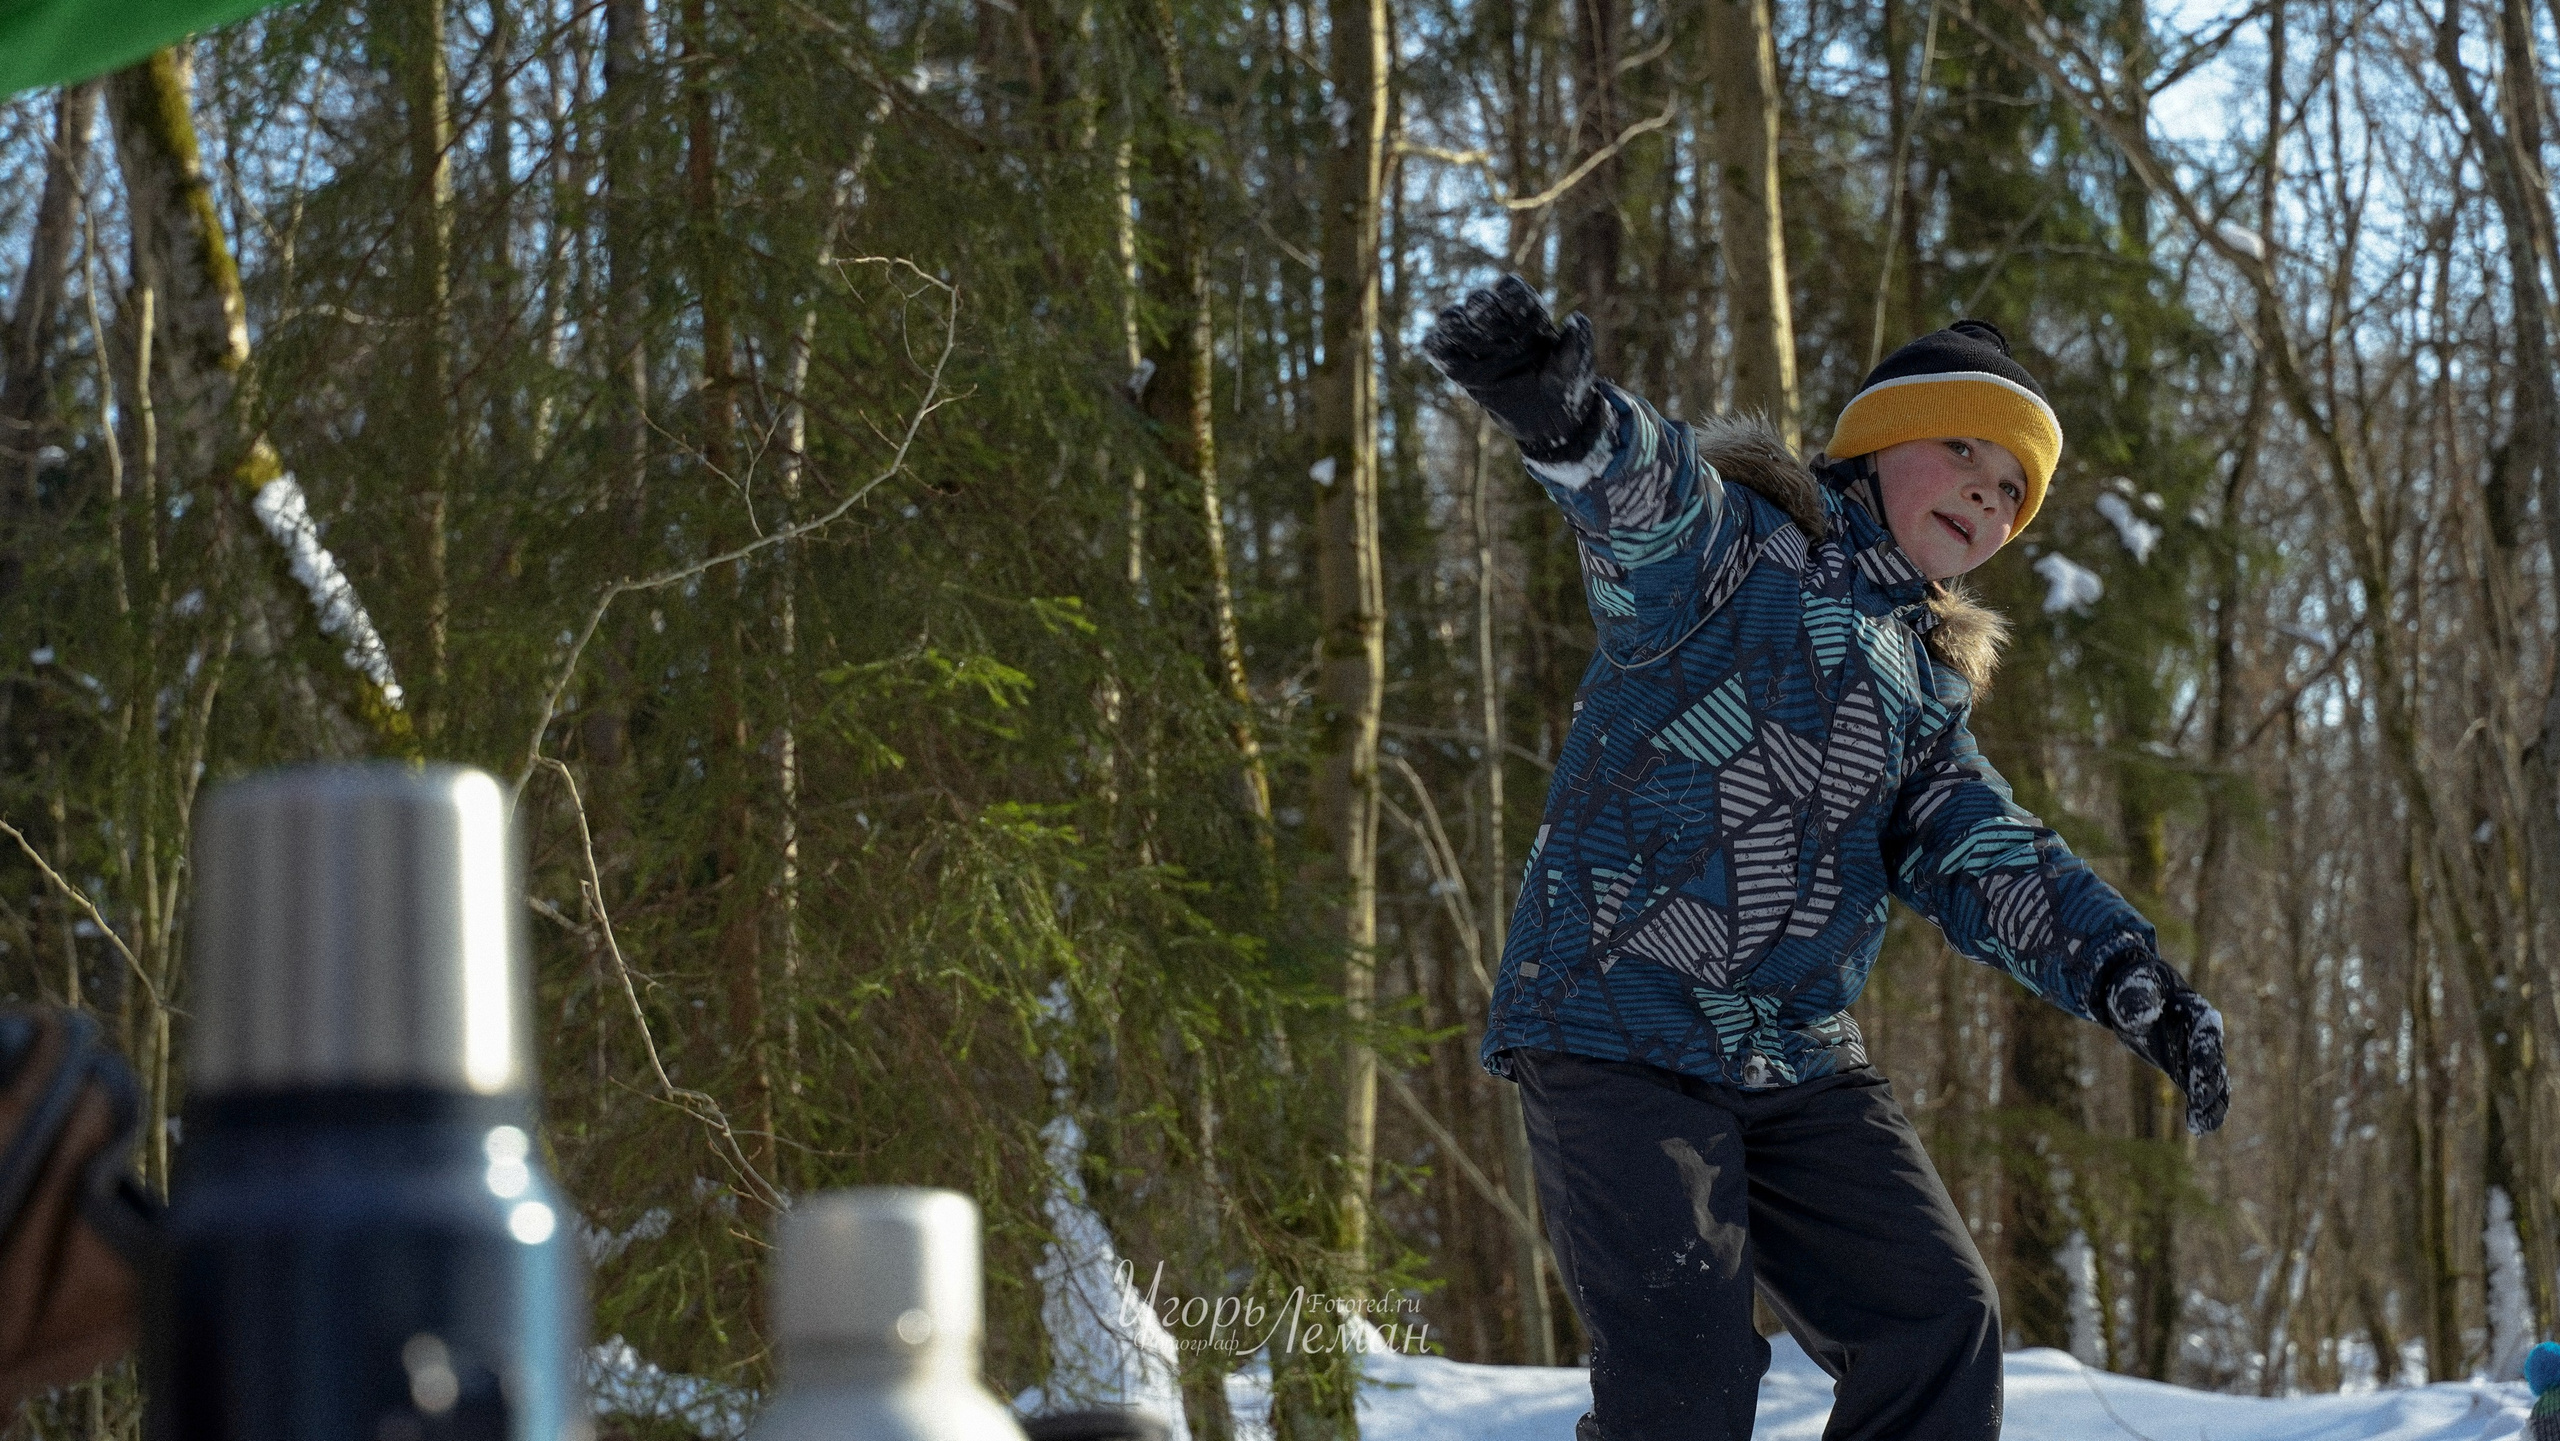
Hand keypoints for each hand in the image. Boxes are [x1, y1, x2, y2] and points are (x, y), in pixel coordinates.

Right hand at [1421, 275, 1608, 463]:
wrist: (1551, 423)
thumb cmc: (1567, 389)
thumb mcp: (1577, 367)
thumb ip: (1578, 343)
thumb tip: (1576, 321)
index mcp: (1529, 317)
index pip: (1511, 291)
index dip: (1509, 295)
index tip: (1518, 313)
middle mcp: (1501, 326)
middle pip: (1479, 302)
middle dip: (1480, 307)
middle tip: (1486, 324)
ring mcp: (1480, 348)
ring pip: (1454, 321)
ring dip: (1453, 321)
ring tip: (1461, 331)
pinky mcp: (1463, 371)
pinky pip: (1440, 351)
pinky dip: (1436, 346)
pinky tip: (1443, 349)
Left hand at [2097, 951, 2229, 1134]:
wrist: (2131, 990)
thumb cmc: (2134, 982)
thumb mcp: (2134, 984)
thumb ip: (2138, 999)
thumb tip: (2145, 1017)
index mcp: (2194, 1009)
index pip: (2204, 1033)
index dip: (2205, 1051)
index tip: (2201, 1069)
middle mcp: (2200, 1033)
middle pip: (2212, 1060)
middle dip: (2209, 1082)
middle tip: (2202, 1104)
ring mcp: (2194, 1052)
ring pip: (2211, 1080)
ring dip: (2210, 1102)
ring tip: (2205, 1125)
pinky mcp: (2184, 1067)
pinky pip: (2198, 1090)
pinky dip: (2202, 1107)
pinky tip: (2201, 1128)